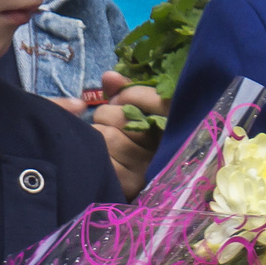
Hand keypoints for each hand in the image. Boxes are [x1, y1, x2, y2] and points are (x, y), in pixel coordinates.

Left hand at [52, 71, 165, 197]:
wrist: (123, 188)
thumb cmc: (131, 143)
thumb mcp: (132, 114)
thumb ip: (123, 93)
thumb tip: (110, 76)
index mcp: (173, 127)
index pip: (158, 102)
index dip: (132, 95)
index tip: (119, 97)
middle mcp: (165, 149)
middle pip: (125, 117)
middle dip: (108, 115)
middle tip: (106, 122)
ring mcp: (147, 168)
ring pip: (108, 137)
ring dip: (96, 133)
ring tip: (100, 140)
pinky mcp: (129, 184)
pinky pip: (101, 156)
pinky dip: (92, 151)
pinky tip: (96, 155)